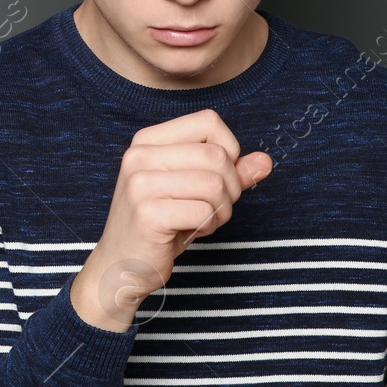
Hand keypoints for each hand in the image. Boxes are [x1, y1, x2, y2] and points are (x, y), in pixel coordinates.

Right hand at [70, 108, 271, 331]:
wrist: (121, 265)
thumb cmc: (160, 224)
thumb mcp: (195, 189)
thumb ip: (229, 171)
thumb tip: (265, 161)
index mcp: (147, 140)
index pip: (208, 121)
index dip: (228, 149)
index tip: (220, 175)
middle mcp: (138, 156)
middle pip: (216, 154)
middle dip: (231, 186)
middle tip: (215, 207)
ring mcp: (139, 184)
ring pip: (214, 183)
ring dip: (221, 209)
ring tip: (204, 220)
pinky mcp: (147, 214)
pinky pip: (203, 211)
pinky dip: (208, 226)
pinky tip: (190, 232)